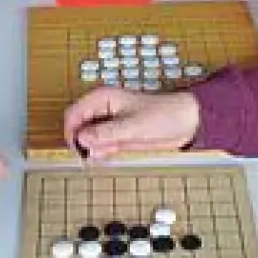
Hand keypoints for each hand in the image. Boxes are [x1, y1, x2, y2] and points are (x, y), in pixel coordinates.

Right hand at [64, 87, 200, 160]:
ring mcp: (110, 123)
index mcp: (103, 98)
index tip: (77, 150)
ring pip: (88, 138)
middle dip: (81, 143)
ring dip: (91, 150)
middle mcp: (103, 109)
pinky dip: (101, 152)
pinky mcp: (118, 135)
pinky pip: (101, 145)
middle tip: (89, 159)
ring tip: (103, 156)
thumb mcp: (134, 126)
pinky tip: (108, 156)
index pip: (74, 114)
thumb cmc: (163, 116)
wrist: (186, 122)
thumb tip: (82, 139)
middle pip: (79, 127)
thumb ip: (107, 133)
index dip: (71, 132)